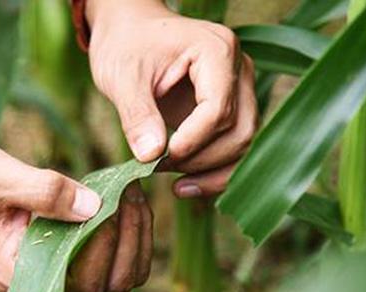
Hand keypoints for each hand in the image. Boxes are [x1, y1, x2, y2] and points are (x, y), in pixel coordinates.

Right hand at [0, 144, 151, 291]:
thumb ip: (43, 192)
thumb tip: (95, 207)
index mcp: (20, 276)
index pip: (80, 280)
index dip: (105, 246)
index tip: (115, 203)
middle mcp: (44, 282)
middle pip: (109, 283)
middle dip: (128, 240)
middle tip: (131, 195)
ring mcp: (60, 270)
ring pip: (119, 274)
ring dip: (135, 238)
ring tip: (132, 195)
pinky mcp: (71, 254)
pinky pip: (116, 258)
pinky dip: (130, 233)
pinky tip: (128, 202)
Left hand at [86, 0, 257, 197]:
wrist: (130, 31)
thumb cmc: (125, 44)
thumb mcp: (121, 76)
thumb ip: (137, 115)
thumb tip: (150, 156)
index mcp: (216, 50)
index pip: (218, 109)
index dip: (192, 142)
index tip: (159, 159)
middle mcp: (238, 69)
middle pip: (240, 131)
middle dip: (202, 161)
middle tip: (160, 170)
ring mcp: (240, 90)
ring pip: (243, 144)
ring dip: (212, 172)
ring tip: (175, 186)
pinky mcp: (232, 109)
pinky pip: (234, 147)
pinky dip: (215, 171)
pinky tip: (186, 183)